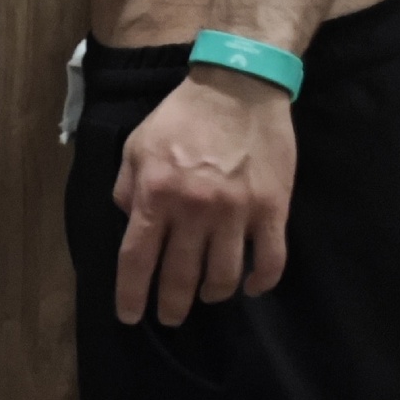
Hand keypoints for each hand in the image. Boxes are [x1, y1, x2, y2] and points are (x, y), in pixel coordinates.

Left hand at [112, 66, 294, 326]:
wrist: (240, 84)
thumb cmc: (184, 113)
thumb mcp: (139, 142)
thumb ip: (127, 186)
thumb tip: (129, 222)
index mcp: (156, 193)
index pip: (137, 261)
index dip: (130, 296)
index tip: (129, 316)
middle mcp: (194, 210)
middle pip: (179, 279)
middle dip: (170, 307)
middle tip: (169, 315)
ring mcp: (236, 212)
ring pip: (223, 279)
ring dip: (211, 295)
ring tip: (206, 294)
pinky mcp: (272, 209)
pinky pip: (269, 262)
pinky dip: (260, 283)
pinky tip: (250, 286)